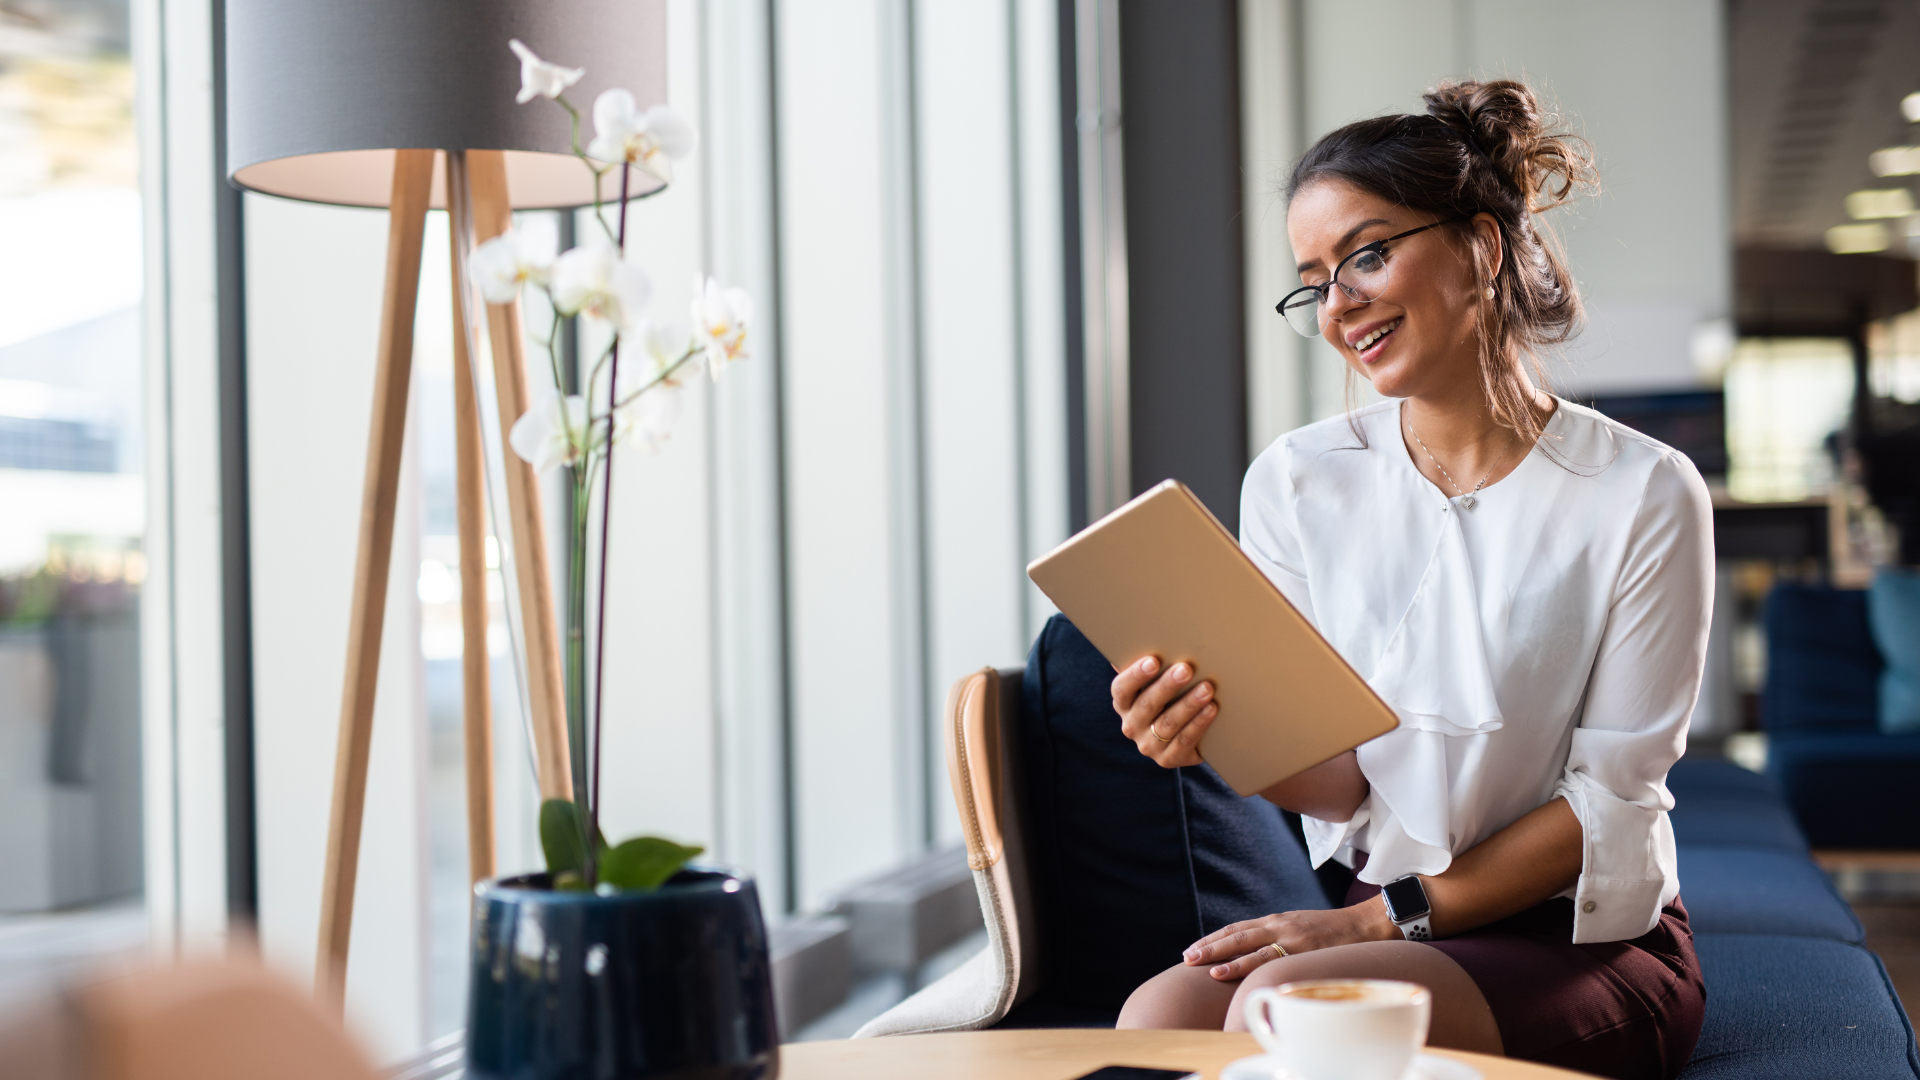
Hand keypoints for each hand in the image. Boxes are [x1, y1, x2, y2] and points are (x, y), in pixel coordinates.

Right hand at [1111, 655, 1217, 767]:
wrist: (1182, 738)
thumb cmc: (1169, 699)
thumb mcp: (1155, 684)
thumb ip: (1152, 667)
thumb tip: (1154, 633)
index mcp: (1123, 704)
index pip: (1122, 689)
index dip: (1136, 675)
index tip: (1154, 660)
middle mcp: (1131, 726)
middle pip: (1147, 705)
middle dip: (1168, 686)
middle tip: (1186, 669)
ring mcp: (1148, 745)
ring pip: (1168, 724)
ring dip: (1188, 704)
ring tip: (1207, 688)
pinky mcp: (1168, 759)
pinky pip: (1184, 741)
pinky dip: (1199, 724)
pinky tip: (1211, 709)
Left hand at [1181, 898, 1399, 980]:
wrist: (1366, 924)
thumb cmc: (1333, 931)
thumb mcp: (1300, 928)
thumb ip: (1279, 937)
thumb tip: (1256, 953)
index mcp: (1277, 920)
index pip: (1238, 928)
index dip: (1215, 939)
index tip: (1194, 949)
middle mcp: (1280, 926)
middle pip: (1237, 935)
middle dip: (1210, 947)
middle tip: (1187, 958)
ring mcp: (1292, 937)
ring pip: (1251, 948)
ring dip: (1226, 959)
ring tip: (1204, 969)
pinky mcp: (1305, 950)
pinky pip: (1274, 959)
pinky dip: (1251, 967)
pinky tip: (1235, 973)